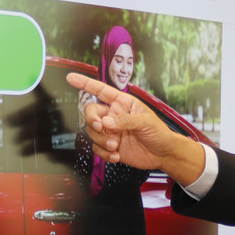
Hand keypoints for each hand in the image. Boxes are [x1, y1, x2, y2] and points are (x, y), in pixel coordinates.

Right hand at [65, 72, 204, 183]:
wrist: (163, 154)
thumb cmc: (158, 132)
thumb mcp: (145, 122)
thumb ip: (125, 120)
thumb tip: (105, 122)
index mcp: (122, 103)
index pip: (101, 90)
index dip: (85, 83)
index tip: (71, 78)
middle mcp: (113, 115)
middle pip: (90, 113)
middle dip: (91, 120)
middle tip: (101, 127)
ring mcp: (110, 132)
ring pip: (92, 132)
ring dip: (101, 140)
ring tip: (116, 146)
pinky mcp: (109, 147)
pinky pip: (96, 148)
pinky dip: (104, 153)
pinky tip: (116, 156)